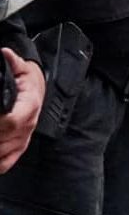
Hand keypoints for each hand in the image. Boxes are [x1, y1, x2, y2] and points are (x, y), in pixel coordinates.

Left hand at [0, 49, 44, 172]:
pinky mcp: (20, 145)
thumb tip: (5, 53)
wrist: (39, 90)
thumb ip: (13, 62)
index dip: (0, 124)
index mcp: (29, 105)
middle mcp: (29, 124)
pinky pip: (8, 161)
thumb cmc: (28, 81)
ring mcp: (25, 137)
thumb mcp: (21, 68)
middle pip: (5, 139)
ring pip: (4, 152)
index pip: (13, 121)